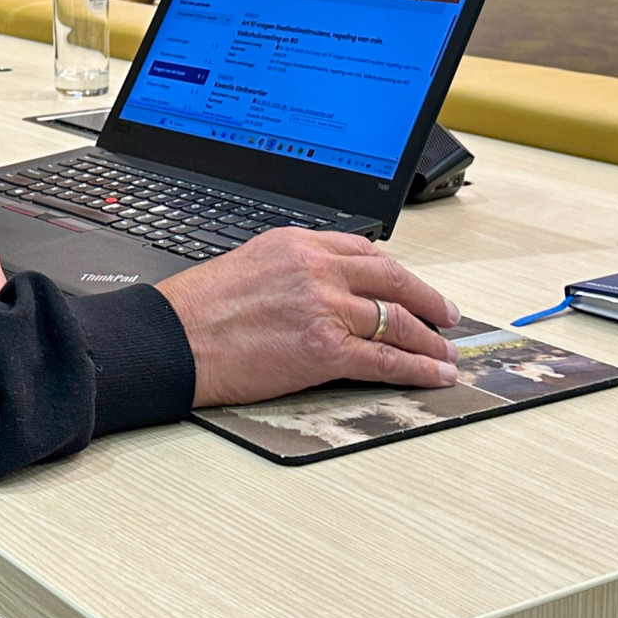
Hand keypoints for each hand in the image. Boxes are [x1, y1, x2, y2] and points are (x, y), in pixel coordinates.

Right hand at [153, 229, 460, 407]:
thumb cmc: (196, 310)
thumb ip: (291, 269)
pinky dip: (419, 369)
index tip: (409, 286)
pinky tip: (435, 374)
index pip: (365, 251)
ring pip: (397, 319)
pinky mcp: (325, 349)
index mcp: (298, 242)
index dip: (397, 273)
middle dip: (428, 300)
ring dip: (430, 340)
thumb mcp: (248, 263)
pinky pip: (386, 359)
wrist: (171, 339)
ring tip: (446, 353)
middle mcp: (317, 268)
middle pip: (392, 279)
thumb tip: (320, 288)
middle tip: (446, 315)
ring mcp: (324, 307)